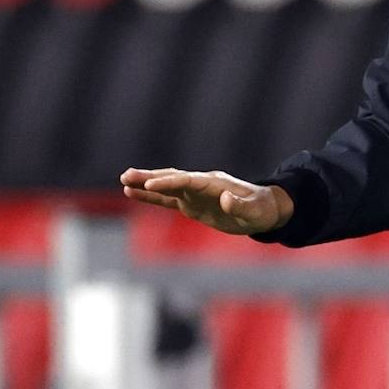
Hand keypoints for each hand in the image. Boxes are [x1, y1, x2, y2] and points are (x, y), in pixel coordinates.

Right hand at [119, 167, 292, 234]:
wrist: (264, 209)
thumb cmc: (261, 210)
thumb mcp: (255, 212)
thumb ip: (240, 205)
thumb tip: (225, 199)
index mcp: (215, 184)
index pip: (188, 181)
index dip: (169, 183)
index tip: (150, 185)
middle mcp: (201, 185)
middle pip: (172, 179)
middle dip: (150, 178)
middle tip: (126, 176)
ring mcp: (195, 194)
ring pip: (166, 186)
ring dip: (146, 183)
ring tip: (123, 180)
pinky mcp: (192, 204)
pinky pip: (167, 199)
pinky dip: (151, 196)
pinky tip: (133, 193)